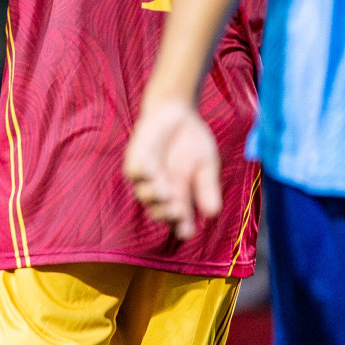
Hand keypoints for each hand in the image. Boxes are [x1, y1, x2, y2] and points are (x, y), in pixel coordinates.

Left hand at [123, 97, 222, 238]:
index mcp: (181, 196)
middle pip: (159, 212)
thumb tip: (212, 214)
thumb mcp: (207, 165)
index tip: (187, 231)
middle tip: (177, 210)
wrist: (178, 112)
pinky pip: (132, 172)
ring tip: (166, 191)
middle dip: (166, 213)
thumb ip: (207, 187)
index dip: (182, 228)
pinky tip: (151, 170)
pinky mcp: (135, 159)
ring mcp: (147, 176)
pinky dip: (140, 173)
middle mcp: (162, 190)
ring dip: (154, 195)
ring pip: (143, 194)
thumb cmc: (193, 141)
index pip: (180, 220)